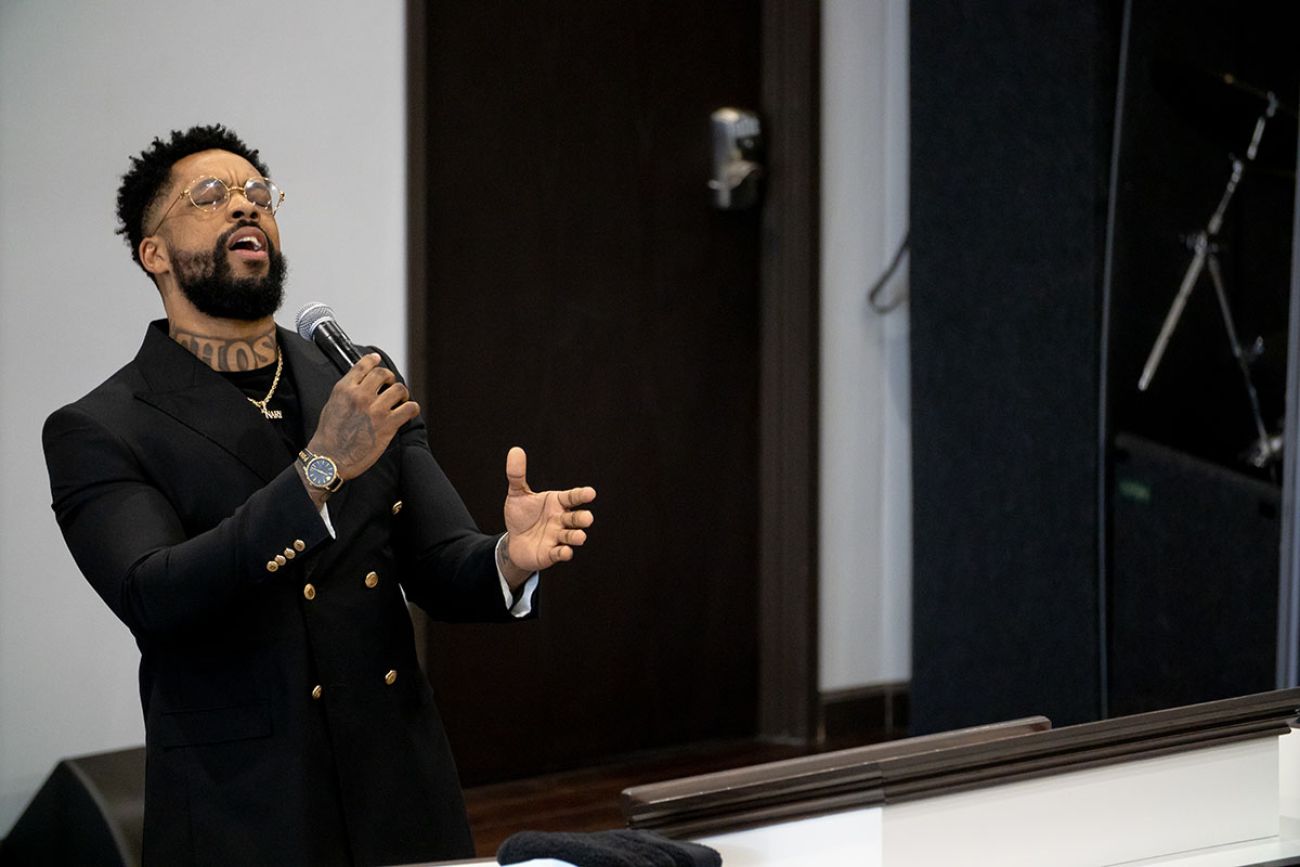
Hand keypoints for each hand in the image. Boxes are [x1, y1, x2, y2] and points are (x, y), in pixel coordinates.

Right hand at [305, 353, 418, 494]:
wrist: (329, 460)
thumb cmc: (328, 437)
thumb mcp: (330, 406)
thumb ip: (345, 393)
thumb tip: (357, 386)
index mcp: (344, 389)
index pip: (362, 366)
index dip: (373, 360)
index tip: (377, 359)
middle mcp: (360, 396)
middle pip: (383, 374)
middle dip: (389, 378)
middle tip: (391, 385)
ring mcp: (375, 410)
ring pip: (399, 389)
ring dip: (403, 393)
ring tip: (401, 400)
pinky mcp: (388, 425)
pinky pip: (409, 409)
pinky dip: (412, 408)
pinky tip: (409, 412)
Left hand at [500, 446, 595, 585]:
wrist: (514, 541)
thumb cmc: (521, 515)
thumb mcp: (517, 494)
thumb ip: (517, 475)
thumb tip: (515, 450)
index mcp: (557, 503)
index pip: (572, 497)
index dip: (582, 495)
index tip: (591, 493)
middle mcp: (561, 520)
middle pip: (575, 518)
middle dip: (582, 519)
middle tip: (588, 518)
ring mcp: (557, 537)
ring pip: (571, 537)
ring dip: (576, 537)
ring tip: (580, 536)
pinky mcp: (551, 553)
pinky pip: (560, 553)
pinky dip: (564, 553)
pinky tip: (566, 552)